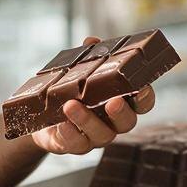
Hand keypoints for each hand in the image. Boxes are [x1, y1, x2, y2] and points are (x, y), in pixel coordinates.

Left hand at [30, 36, 155, 155]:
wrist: (42, 115)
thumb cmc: (70, 90)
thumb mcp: (77, 71)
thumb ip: (88, 57)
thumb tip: (92, 41)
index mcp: (120, 101)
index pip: (141, 103)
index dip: (145, 97)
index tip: (142, 88)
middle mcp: (113, 122)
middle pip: (127, 122)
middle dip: (121, 112)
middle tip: (113, 102)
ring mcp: (95, 136)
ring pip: (101, 134)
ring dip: (87, 120)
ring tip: (71, 105)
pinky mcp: (75, 145)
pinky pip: (76, 144)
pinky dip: (70, 134)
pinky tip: (62, 124)